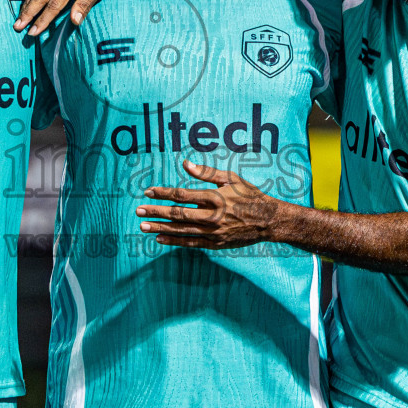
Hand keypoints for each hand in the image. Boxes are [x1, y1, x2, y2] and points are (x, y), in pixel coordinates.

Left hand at [136, 159, 282, 248]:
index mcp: (215, 197)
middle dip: (156, 211)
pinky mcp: (216, 243)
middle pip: (178, 213)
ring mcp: (213, 232)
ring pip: (181, 230)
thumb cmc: (250, 196)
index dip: (163, 193)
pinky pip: (191, 243)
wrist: (269, 221)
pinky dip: (174, 241)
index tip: (148, 192)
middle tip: (138, 210)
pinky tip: (160, 238)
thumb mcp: (231, 178)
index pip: (182, 194)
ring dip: (160, 227)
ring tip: (142, 226)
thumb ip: (207, 173)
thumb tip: (186, 164)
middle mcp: (212, 216)